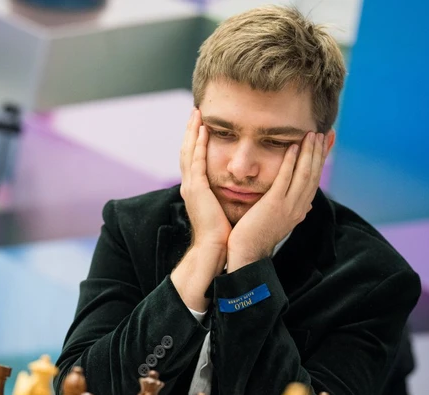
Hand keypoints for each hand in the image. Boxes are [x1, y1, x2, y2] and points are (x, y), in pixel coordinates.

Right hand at [179, 108, 230, 252]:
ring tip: (196, 114)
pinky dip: (198, 144)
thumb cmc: (221, 232)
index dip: (195, 141)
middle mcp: (189, 185)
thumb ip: (226, 194)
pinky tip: (203, 131)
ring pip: (188, 152)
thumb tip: (242, 187)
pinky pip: (196, 161)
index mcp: (196, 189)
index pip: (193, 159)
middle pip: (186, 151)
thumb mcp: (222, 208)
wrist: (214, 247)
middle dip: (190, 131)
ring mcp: (191, 186)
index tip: (201, 124)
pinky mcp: (196, 189)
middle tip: (195, 112)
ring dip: (192, 132)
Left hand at [227, 132, 327, 271]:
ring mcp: (288, 206)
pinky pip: (285, 180)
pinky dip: (291, 163)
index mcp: (300, 209)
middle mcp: (299, 206)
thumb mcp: (282, 223)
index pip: (315, 179)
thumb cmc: (258, 238)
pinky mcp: (274, 205)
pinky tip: (293, 147)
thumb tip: (308, 205)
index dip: (321, 160)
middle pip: (314, 174)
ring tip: (311, 134)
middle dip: (319, 152)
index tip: (326, 143)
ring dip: (309, 152)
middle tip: (323, 132)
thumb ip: (294, 211)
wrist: (247, 255)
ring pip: (304, 174)